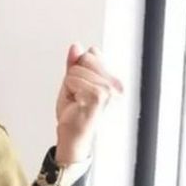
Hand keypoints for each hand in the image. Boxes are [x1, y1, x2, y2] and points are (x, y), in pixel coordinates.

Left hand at [55, 44, 123, 164]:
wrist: (74, 139)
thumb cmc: (76, 116)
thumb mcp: (74, 84)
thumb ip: (75, 64)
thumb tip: (76, 46)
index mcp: (115, 81)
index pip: (92, 53)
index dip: (80, 70)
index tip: (82, 90)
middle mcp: (116, 86)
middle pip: (85, 58)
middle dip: (74, 77)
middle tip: (78, 97)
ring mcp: (109, 91)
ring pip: (76, 70)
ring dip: (70, 86)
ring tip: (77, 102)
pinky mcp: (99, 96)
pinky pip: (72, 79)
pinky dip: (68, 92)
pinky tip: (76, 105)